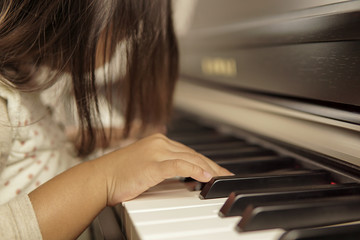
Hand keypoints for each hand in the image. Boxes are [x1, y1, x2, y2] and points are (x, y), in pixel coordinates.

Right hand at [96, 133, 231, 205]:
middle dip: (213, 166)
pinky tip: (207, 177)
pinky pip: (179, 166)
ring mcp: (156, 152)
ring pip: (190, 159)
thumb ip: (165, 167)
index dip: (206, 162)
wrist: (99, 178)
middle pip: (193, 154)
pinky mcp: (153, 164)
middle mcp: (160, 143)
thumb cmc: (120, 175)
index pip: (189, 152)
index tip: (217, 171)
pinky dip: (195, 171)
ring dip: (210, 169)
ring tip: (223, 178)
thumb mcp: (146, 166)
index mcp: (158, 141)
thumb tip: (184, 176)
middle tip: (226, 175)